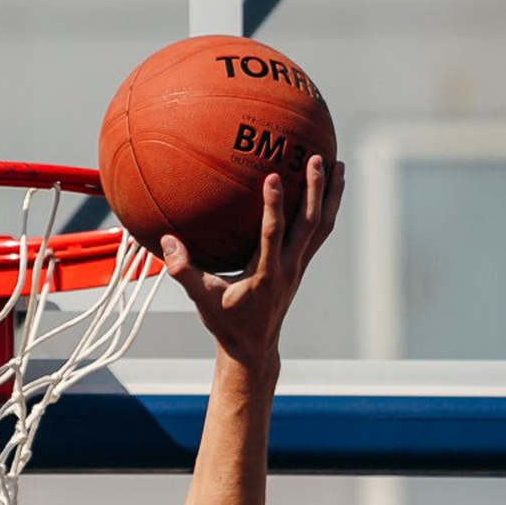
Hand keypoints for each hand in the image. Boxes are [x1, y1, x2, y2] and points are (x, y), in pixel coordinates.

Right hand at [159, 156, 342, 374]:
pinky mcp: (300, 265)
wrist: (254, 347)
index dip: (274, 206)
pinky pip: (318, 232)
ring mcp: (298, 266)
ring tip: (338, 164)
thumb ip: (182, 271)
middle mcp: (288, 268)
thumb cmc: (226, 322)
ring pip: (321, 226)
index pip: (273, 235)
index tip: (273, 176)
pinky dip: (326, 208)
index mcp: (265, 275)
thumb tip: (167, 240)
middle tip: (315, 157)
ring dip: (331, 195)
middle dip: (315, 190)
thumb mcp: (201, 299)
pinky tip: (326, 188)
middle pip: (309, 224)